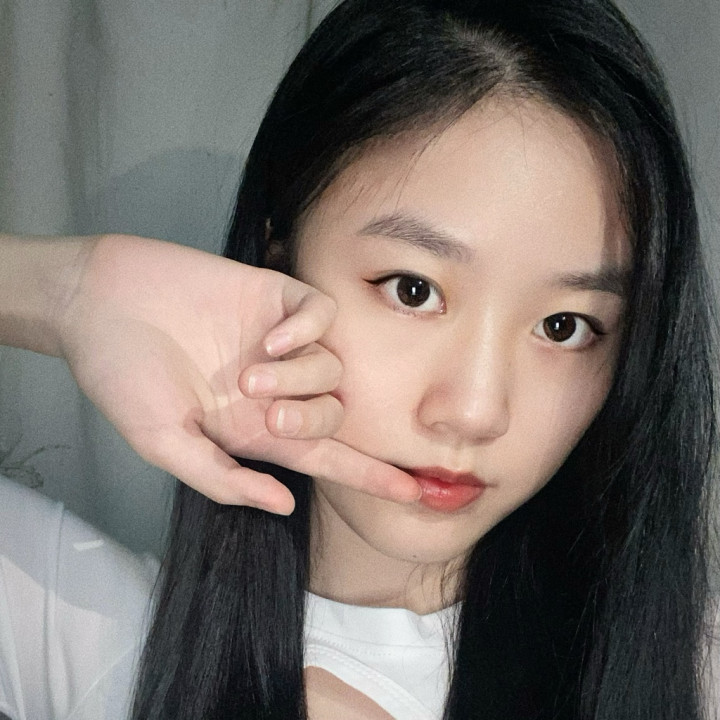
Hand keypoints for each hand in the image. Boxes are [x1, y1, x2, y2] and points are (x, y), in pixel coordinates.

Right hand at [58, 235, 418, 513]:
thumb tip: (282, 506)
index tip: (415, 493)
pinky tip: (270, 336)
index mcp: (252, 428)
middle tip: (264, 409)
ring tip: (248, 370)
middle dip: (314, 418)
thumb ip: (221, 477)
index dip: (370, 476)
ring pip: (333, 365)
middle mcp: (275, 387)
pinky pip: (322, 312)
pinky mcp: (273, 295)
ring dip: (301, 375)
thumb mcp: (163, 441)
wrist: (96, 300)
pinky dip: (307, 328)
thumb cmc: (121, 375)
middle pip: (335, 414)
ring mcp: (276, 341)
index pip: (326, 457)